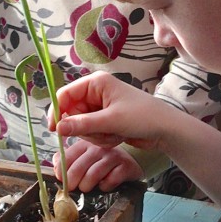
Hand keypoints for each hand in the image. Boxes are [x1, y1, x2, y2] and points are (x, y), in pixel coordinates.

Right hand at [49, 72, 164, 150]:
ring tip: (114, 134)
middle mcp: (95, 92)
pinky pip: (91, 132)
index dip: (57, 111)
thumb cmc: (142, 117)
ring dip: (96, 135)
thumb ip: (83, 124)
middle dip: (85, 128)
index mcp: (96, 83)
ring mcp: (99, 107)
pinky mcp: (104, 120)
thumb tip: (58, 128)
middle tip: (101, 133)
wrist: (165, 130)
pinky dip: (102, 138)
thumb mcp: (111, 121)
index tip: (54, 130)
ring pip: (81, 125)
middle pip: (71, 112)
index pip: (65, 94)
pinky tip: (117, 137)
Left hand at [55, 138, 143, 192]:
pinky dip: (105, 187)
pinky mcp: (125, 166)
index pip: (67, 157)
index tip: (61, 180)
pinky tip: (104, 185)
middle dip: (72, 182)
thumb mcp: (82, 157)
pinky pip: (110, 181)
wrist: (127, 160)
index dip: (61, 171)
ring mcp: (113, 156)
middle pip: (79, 167)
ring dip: (87, 186)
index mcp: (85, 144)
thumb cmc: (100, 161)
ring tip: (86, 188)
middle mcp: (99, 148)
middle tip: (72, 188)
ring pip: (93, 175)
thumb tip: (56, 168)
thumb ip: (65, 160)